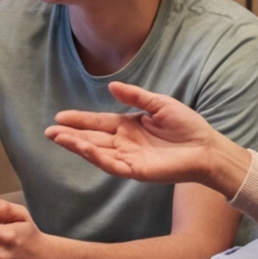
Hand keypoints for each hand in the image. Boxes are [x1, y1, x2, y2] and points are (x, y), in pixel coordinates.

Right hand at [45, 82, 248, 192]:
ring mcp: (129, 158)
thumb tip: (112, 87)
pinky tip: (83, 148)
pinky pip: (112, 164)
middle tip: (49, 132)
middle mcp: (125, 144)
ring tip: (58, 138)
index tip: (60, 117)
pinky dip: (96, 157)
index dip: (79, 120)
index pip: (98, 124)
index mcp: (129, 127)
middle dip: (70, 135)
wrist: (208, 148)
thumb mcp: (160, 104)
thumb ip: (135, 96)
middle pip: (92, 139)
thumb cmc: (188, 127)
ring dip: (77, 146)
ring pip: (97, 152)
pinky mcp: (136, 171)